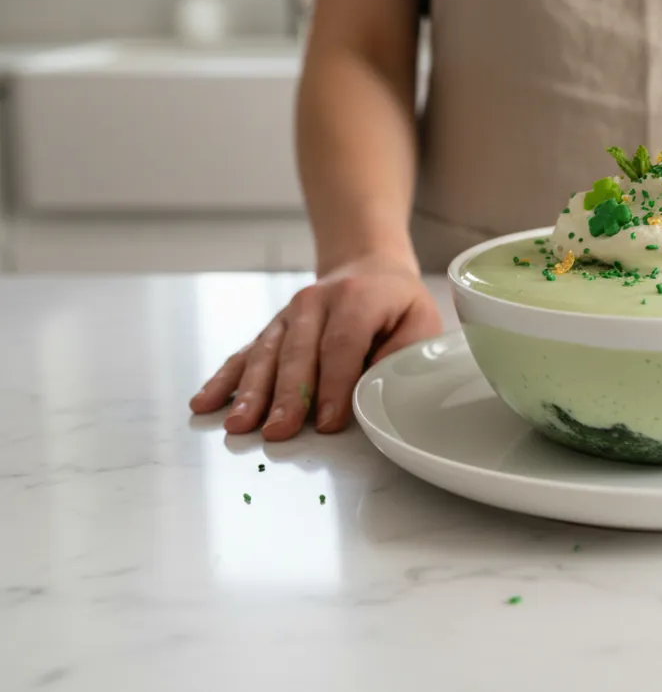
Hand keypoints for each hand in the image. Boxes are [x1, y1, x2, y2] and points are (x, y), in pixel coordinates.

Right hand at [189, 254, 442, 439]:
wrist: (367, 266)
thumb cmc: (397, 303)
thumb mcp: (420, 321)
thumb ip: (402, 355)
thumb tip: (376, 390)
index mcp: (357, 298)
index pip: (341, 344)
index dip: (333, 385)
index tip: (327, 421)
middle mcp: (315, 302)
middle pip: (297, 352)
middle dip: (287, 396)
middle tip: (278, 432)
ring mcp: (288, 314)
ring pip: (266, 354)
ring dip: (251, 392)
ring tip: (238, 424)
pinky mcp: (273, 328)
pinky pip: (245, 353)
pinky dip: (225, 378)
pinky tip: (205, 401)